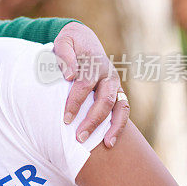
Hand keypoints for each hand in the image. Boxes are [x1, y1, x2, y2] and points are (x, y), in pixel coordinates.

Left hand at [53, 22, 128, 147]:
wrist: (84, 40)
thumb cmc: (70, 44)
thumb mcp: (64, 42)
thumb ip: (64, 55)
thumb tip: (70, 75)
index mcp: (95, 63)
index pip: (85, 85)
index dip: (75, 102)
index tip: (65, 119)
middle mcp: (109, 75)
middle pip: (104, 100)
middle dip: (92, 120)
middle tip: (79, 137)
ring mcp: (115, 85)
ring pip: (120, 107)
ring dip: (113, 127)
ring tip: (105, 145)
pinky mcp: (117, 92)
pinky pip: (122, 111)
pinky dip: (119, 126)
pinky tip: (109, 142)